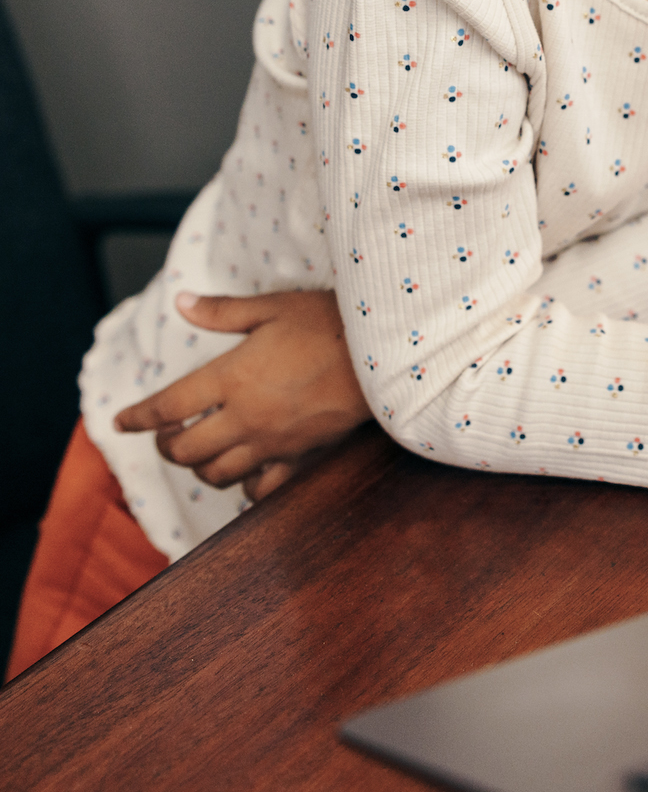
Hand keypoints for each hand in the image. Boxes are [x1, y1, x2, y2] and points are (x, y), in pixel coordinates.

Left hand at [114, 290, 370, 501]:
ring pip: (216, 474)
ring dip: (199, 467)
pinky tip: (244, 473)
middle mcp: (244, 416)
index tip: (121, 421)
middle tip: (166, 434)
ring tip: (200, 451)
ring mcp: (272, 442)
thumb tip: (182, 303)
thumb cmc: (330, 322)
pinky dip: (244, 486)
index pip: (167, 406)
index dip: (138, 417)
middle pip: (185, 450)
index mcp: (231, 377)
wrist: (383, 354)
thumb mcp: (273, 307)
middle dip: (166, 446)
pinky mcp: (299, 456)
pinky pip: (261, 488)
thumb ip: (223, 311)